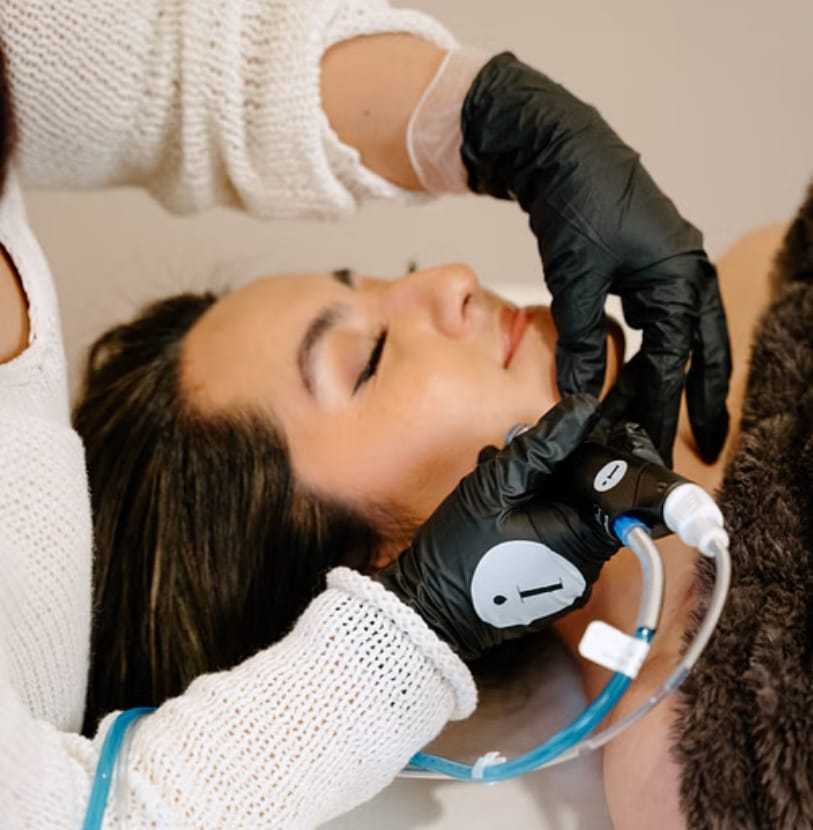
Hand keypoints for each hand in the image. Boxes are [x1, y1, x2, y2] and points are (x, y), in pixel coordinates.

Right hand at [375, 395, 617, 660]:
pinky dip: (538, 517)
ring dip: (546, 491)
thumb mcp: (495, 486)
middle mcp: (587, 566)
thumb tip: (584, 410)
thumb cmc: (458, 552)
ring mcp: (571, 580)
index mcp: (581, 539)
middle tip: (523, 452)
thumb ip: (544, 446)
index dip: (603, 454)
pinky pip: (559, 540)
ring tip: (503, 476)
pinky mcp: (555, 588)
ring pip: (574, 517)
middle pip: (595, 500)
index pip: (622, 488)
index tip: (582, 435)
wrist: (430, 608)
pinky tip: (503, 506)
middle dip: (563, 469)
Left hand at [460, 52, 731, 464]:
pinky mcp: (642, 260)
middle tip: (702, 441)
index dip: (667, 408)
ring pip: (678, 333)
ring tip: (665, 412)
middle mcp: (683, 272)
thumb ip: (582, 343)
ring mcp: (666, 265)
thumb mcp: (576, 282)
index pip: (677, 363)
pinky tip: (638, 365)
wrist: (557, 147)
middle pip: (699, 350)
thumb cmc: (576, 202)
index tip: (661, 444)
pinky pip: (657, 315)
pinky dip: (651, 344)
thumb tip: (580, 396)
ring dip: (671, 372)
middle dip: (698, 396)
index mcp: (679, 279)